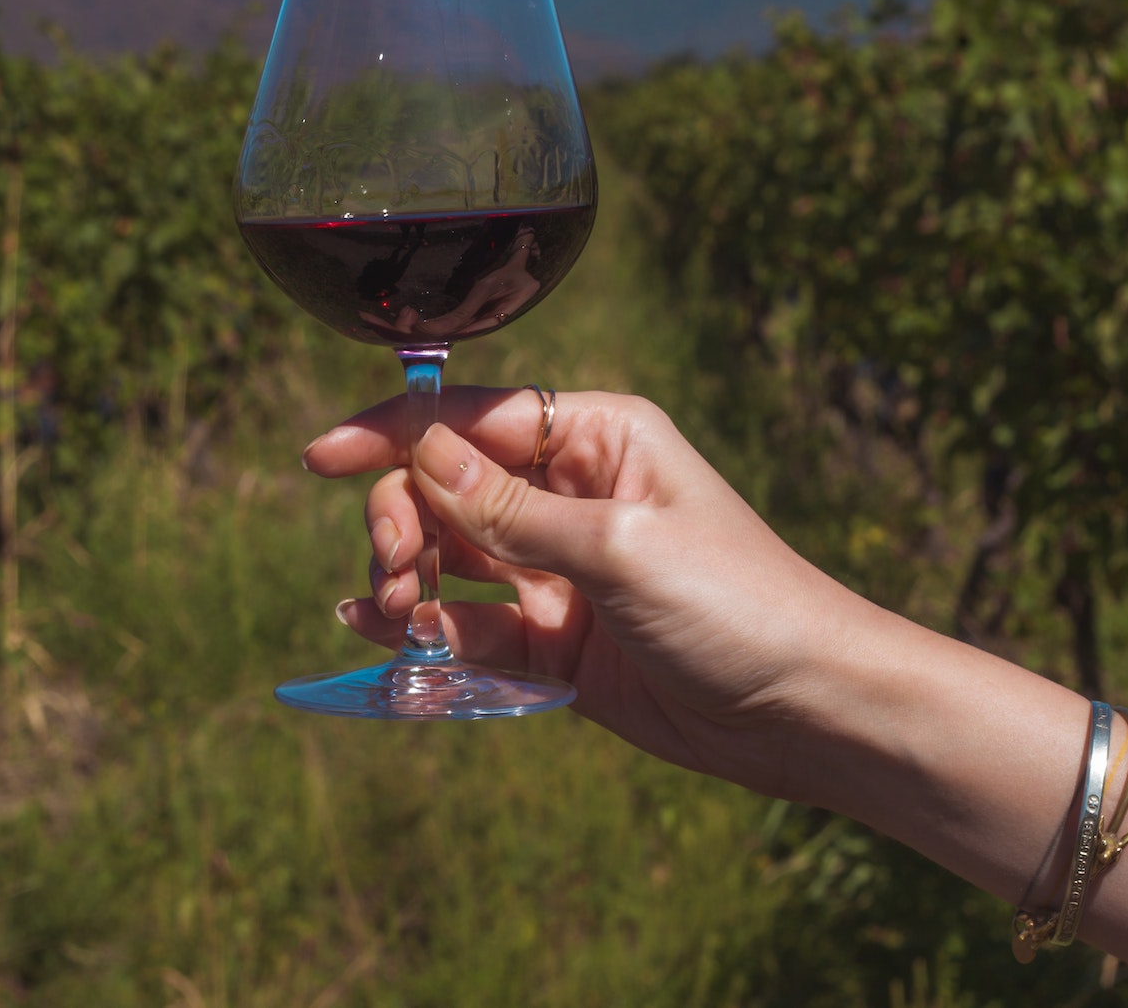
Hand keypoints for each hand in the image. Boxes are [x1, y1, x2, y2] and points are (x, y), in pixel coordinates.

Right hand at [301, 387, 879, 796]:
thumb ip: (511, 509)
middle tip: (399, 569)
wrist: (807, 711)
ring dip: (408, 578)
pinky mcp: (555, 642)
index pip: (470, 417)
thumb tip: (418, 453)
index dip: (391, 433)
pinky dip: (424, 630)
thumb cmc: (739, 604)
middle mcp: (572, 493)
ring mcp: (560, 569)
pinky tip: (383, 636)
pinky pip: (469, 625)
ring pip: (448, 556)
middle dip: (402, 519)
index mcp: (598, 438)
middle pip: (445, 486)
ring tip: (400, 613)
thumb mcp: (620, 546)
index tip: (319, 458)